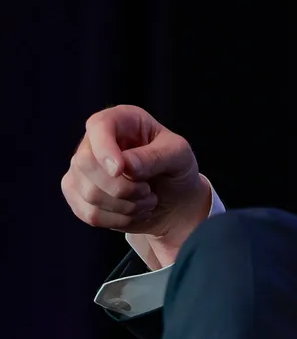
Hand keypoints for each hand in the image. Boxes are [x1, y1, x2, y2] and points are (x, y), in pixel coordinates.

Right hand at [62, 105, 209, 264]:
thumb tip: (125, 166)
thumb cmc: (176, 168)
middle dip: (122, 186)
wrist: (173, 198)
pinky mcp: (77, 194)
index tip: (120, 170)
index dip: (104, 149)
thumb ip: (155, 156)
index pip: (98, 126)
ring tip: (148, 201)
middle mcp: (94, 141)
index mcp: (121, 119)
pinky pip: (88, 213)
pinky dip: (117, 219)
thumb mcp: (178, 155)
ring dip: (126, 206)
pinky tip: (135, 212)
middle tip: (148, 191)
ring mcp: (80, 169)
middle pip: (85, 163)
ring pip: (89, 193)